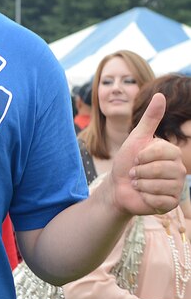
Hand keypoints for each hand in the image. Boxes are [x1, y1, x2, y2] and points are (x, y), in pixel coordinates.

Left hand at [109, 93, 184, 215]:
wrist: (118, 186)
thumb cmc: (127, 161)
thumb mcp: (136, 137)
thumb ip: (150, 118)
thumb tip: (161, 95)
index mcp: (172, 153)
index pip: (163, 152)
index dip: (143, 155)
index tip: (136, 158)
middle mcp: (179, 169)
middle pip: (161, 170)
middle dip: (140, 171)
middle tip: (135, 172)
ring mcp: (177, 187)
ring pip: (160, 186)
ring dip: (141, 184)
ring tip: (138, 183)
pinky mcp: (171, 203)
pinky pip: (160, 200)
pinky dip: (145, 197)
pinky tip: (143, 195)